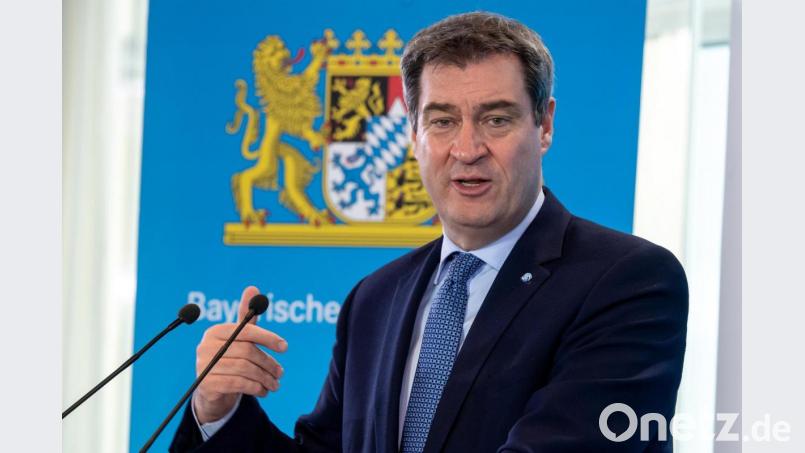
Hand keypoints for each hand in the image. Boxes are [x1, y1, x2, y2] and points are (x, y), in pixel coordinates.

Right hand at [192, 286, 286, 423]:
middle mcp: (205, 346)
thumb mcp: (239, 337)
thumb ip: (247, 316)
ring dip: (265, 378)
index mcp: (215, 331)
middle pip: (247, 352)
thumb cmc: (230, 357)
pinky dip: (255, 388)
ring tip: (276, 384)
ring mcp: (203, 366)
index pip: (245, 331)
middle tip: (281, 372)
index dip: (267, 337)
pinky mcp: (206, 384)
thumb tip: (253, 287)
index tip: (285, 347)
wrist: (212, 389)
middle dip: (268, 363)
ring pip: (244, 369)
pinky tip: (264, 391)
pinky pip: (237, 384)